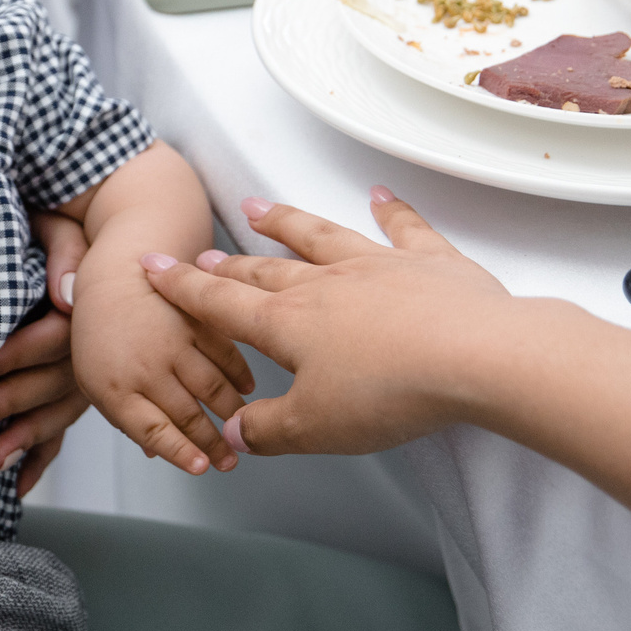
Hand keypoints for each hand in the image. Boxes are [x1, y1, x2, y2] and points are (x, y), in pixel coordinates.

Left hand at [0, 211, 91, 483]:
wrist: (98, 246)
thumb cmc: (60, 232)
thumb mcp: (60, 228)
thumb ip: (63, 253)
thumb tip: (67, 295)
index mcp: (84, 311)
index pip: (54, 338)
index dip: (17, 354)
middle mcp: (90, 350)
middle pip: (55, 383)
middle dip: (12, 403)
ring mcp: (84, 376)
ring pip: (59, 413)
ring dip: (27, 439)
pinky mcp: (73, 393)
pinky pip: (61, 430)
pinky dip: (41, 459)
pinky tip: (17, 485)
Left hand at [70, 244, 250, 474]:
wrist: (114, 277)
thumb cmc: (102, 335)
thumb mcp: (97, 380)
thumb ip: (125, 416)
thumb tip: (156, 453)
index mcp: (113, 387)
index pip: (153, 430)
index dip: (181, 453)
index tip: (202, 468)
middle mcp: (144, 367)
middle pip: (187, 415)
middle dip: (214, 444)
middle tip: (230, 462)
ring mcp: (172, 341)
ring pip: (212, 388)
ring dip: (232, 414)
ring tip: (242, 430)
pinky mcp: (194, 320)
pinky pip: (225, 355)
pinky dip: (240, 376)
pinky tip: (246, 391)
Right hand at [140, 189, 519, 455]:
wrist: (475, 355)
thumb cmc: (391, 391)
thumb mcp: (314, 428)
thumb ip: (267, 429)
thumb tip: (237, 433)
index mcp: (288, 324)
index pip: (221, 303)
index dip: (183, 288)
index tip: (156, 268)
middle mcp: (325, 284)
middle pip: (265, 268)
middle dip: (229, 263)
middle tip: (205, 253)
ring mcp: (376, 265)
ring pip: (320, 236)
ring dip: (286, 221)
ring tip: (258, 206)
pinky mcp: (428, 261)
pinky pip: (403, 228)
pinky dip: (391, 210)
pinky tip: (380, 197)